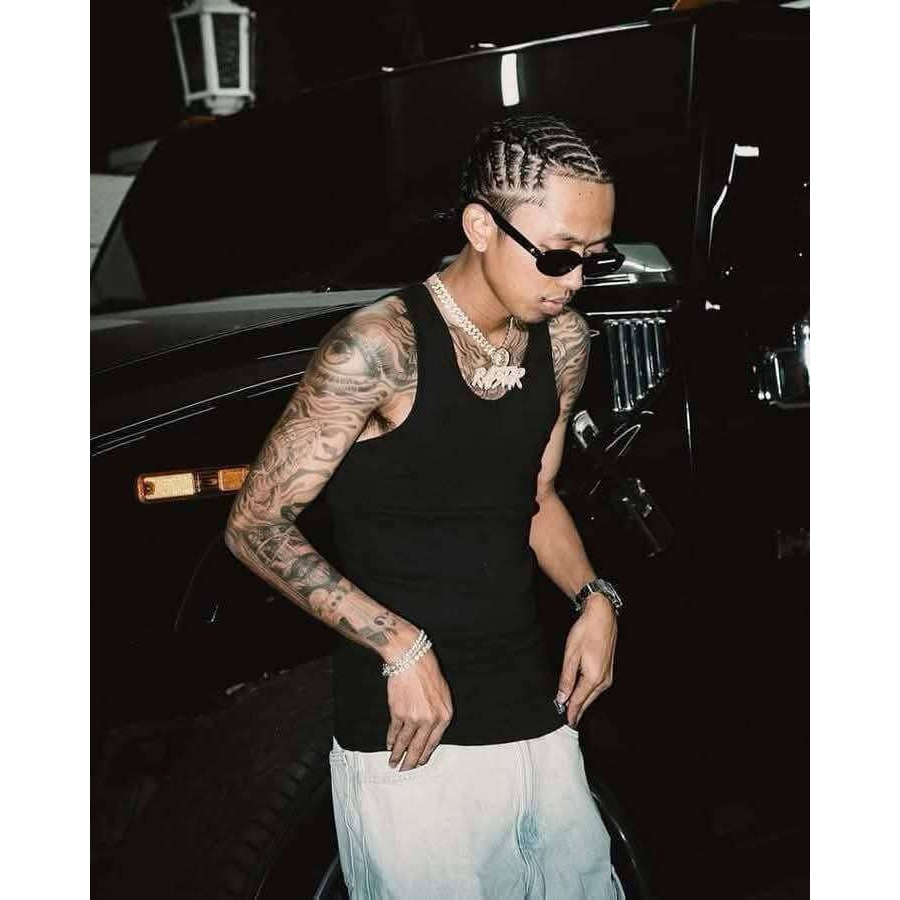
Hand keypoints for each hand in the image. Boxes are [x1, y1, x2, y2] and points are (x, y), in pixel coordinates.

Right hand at [385, 649, 453, 770]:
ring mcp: (414, 718)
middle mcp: (431, 720)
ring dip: (398, 755)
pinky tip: (389, 746)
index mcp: (445, 715)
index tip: (419, 762)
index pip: (434, 742)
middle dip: (411, 761)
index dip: (425, 754)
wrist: (412, 658)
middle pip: (419, 747)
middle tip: (405, 770)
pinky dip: (390, 741)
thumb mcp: (442, 694)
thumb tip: (429, 733)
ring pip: (405, 742)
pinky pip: (394, 732)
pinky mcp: (399, 713)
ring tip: (393, 763)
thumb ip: (438, 714)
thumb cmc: (427, 673)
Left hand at [556, 594, 617, 726]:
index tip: (566, 721)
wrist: (602, 616)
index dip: (571, 712)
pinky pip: (597, 688)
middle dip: (578, 710)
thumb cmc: (586, 632)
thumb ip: (566, 679)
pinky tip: (583, 694)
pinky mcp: (608, 670)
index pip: (579, 700)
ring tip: (573, 710)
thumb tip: (562, 697)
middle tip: (569, 721)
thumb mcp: (571, 655)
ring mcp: (608, 675)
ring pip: (593, 695)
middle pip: (588, 701)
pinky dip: (589, 693)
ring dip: (583, 702)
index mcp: (593, 677)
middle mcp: (603, 679)